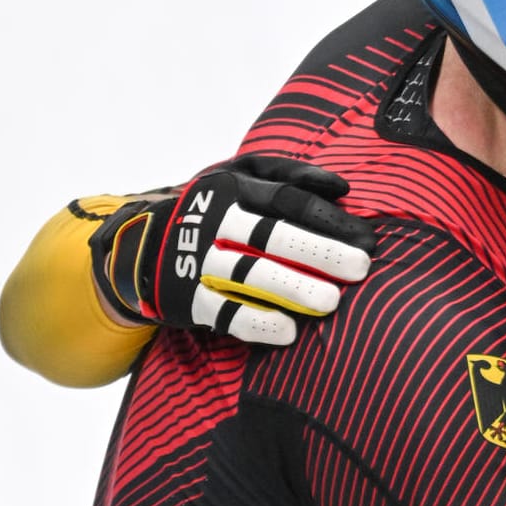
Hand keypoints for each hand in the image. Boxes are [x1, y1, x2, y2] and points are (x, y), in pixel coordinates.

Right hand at [91, 155, 375, 344]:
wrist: (139, 244)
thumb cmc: (213, 207)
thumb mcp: (241, 176)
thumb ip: (291, 175)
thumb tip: (342, 187)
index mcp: (233, 188)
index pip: (288, 200)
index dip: (329, 218)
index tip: (366, 238)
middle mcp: (214, 222)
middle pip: (272, 236)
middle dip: (318, 252)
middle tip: (360, 268)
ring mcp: (197, 261)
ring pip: (249, 275)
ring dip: (291, 288)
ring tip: (331, 302)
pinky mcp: (187, 298)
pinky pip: (223, 312)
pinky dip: (256, 322)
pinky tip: (289, 330)